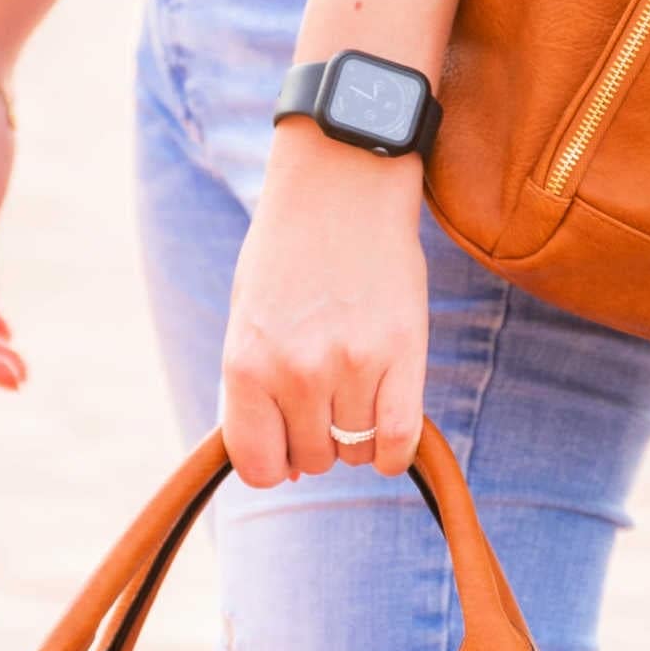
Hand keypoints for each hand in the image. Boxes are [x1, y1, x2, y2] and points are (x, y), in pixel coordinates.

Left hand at [221, 126, 427, 484]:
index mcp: (246, 364)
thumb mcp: (248, 319)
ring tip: (356, 395)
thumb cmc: (288, 251)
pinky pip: (399, 439)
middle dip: (317, 441)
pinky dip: (394, 453)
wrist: (341, 182)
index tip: (286, 447)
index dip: (274, 465)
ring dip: (356, 438)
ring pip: (356, 450)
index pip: (257, 464)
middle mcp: (296, 371)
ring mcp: (352, 364)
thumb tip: (280, 468)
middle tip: (325, 401)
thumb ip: (256, 391)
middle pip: (312, 458)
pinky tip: (389, 441)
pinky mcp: (403, 352)